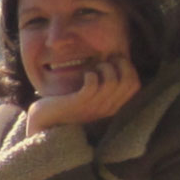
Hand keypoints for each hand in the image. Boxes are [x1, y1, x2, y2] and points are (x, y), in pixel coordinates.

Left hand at [27, 54, 141, 132]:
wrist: (44, 120)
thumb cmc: (66, 102)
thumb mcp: (90, 94)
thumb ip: (103, 84)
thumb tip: (115, 59)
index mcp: (112, 105)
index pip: (136, 85)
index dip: (129, 68)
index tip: (115, 61)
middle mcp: (106, 108)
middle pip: (129, 81)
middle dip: (120, 64)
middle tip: (105, 61)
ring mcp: (93, 107)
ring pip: (112, 81)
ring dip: (104, 67)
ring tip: (94, 68)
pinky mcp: (78, 104)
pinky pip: (93, 84)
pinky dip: (91, 74)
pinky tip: (85, 75)